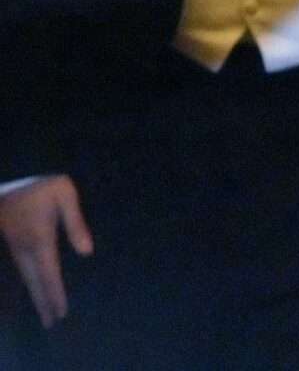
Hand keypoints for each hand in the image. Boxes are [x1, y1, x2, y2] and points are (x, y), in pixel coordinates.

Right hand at [0, 175, 92, 327]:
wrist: (10, 174)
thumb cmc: (40, 183)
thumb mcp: (64, 194)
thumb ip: (76, 223)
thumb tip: (87, 252)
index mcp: (40, 239)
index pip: (49, 274)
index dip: (55, 294)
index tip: (61, 313)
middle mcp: (26, 248)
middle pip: (36, 282)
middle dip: (44, 302)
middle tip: (51, 323)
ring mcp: (17, 246)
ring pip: (27, 277)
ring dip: (36, 295)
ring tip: (44, 313)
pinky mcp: (13, 241)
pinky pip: (23, 268)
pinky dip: (30, 282)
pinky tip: (34, 287)